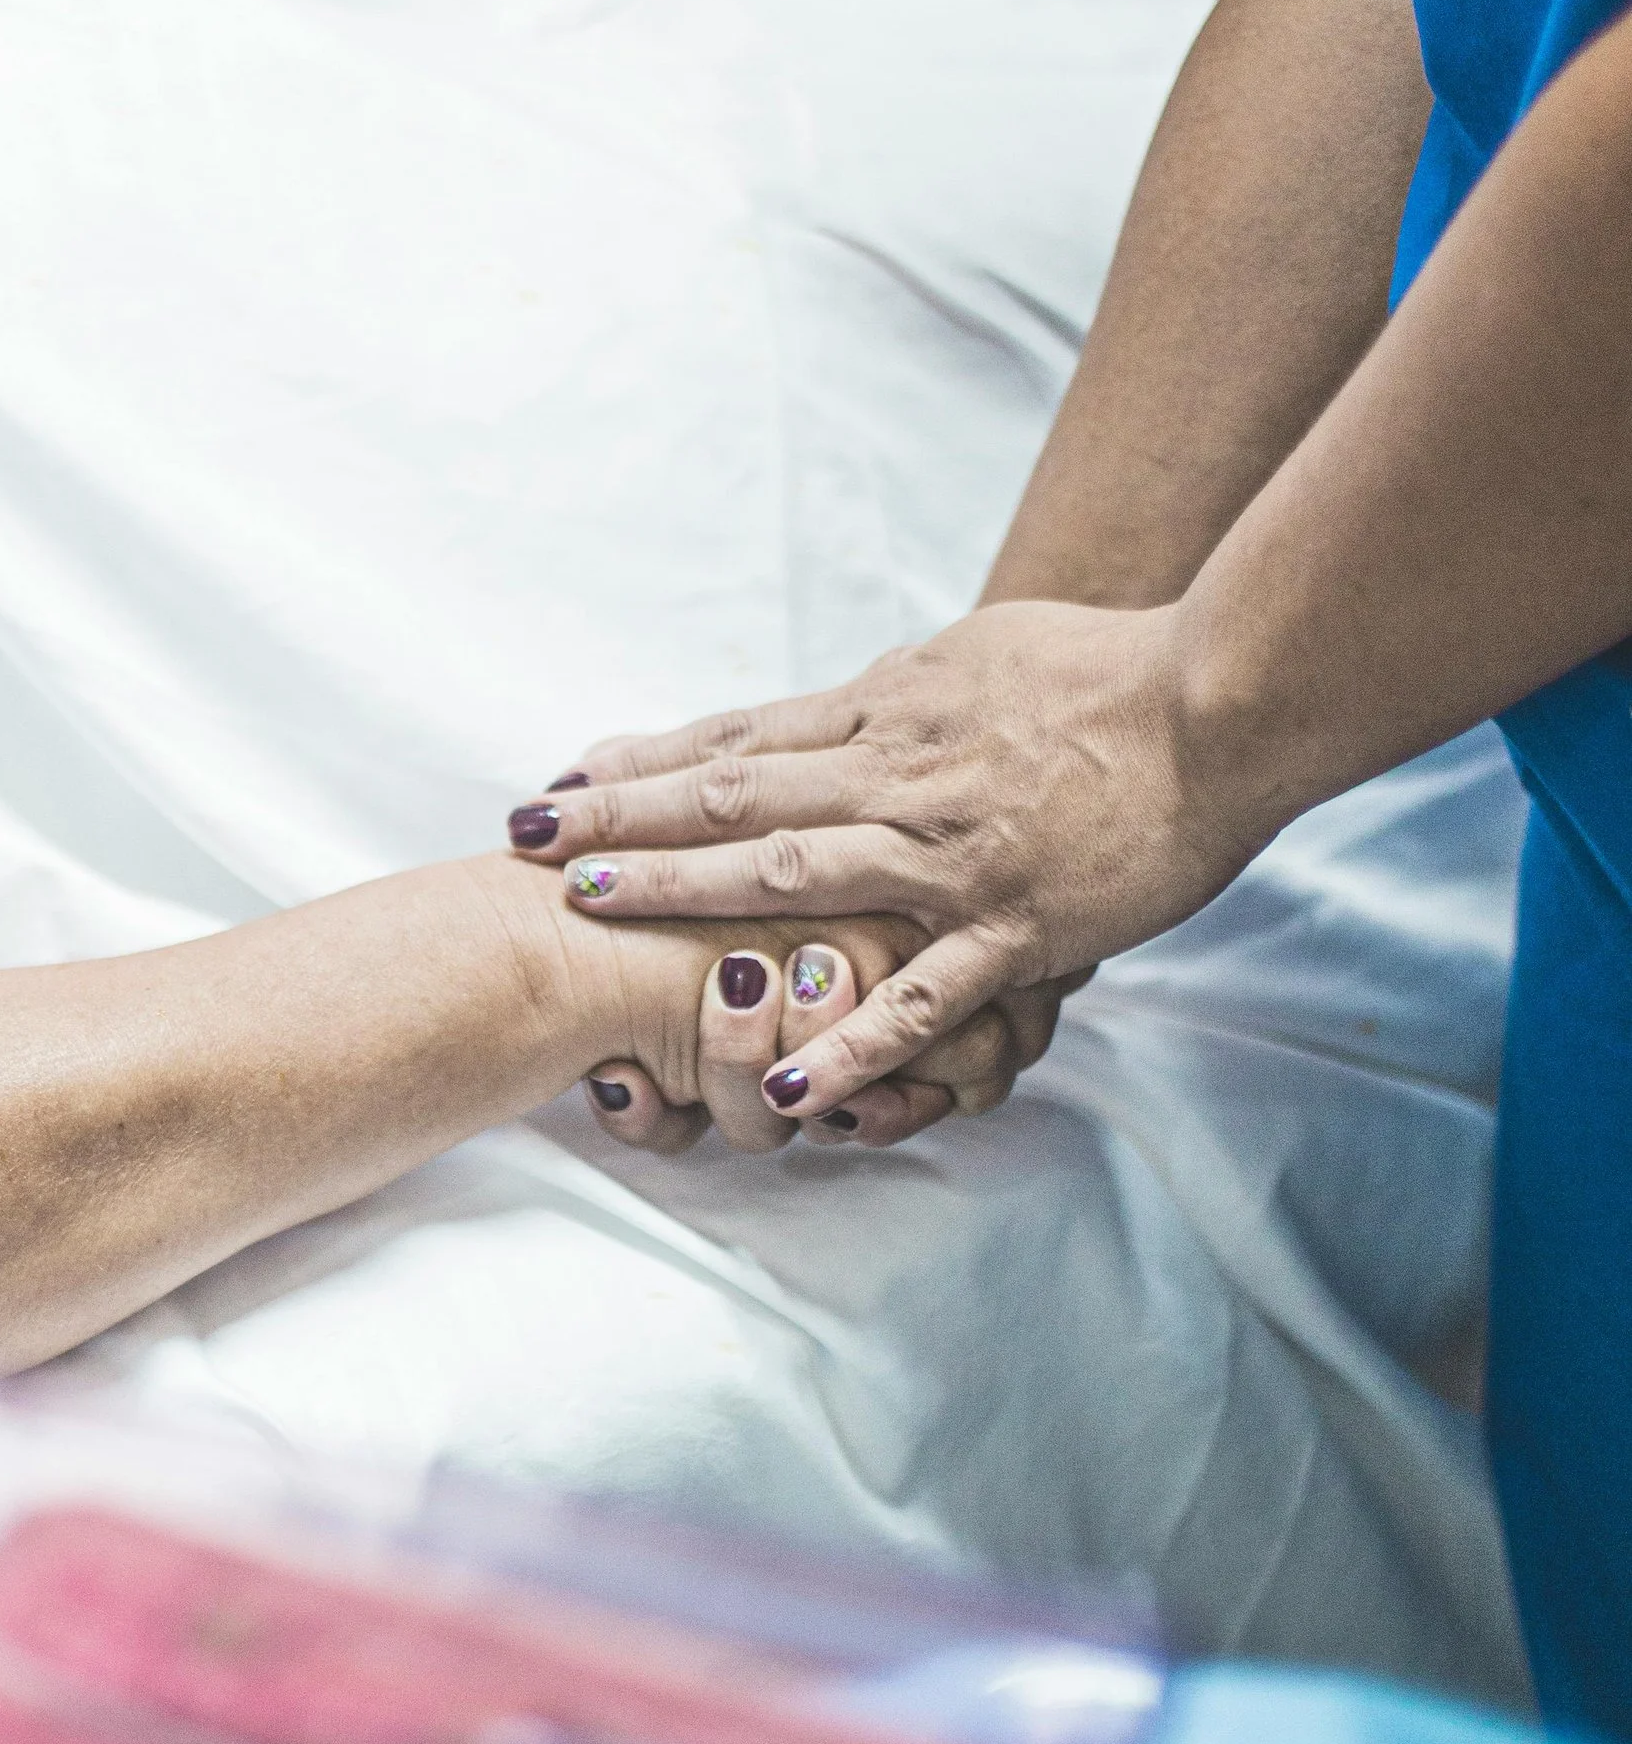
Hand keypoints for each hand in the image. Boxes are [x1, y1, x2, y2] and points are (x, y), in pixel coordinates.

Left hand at [507, 600, 1264, 1119]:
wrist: (1220, 699)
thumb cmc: (1103, 670)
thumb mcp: (973, 657)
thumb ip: (892, 693)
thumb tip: (826, 702)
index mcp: (886, 712)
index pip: (737, 738)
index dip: (642, 762)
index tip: (557, 782)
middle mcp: (898, 778)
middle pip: (734, 793)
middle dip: (623, 820)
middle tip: (523, 840)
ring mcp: (951, 857)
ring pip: (796, 874)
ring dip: (689, 893)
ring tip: (594, 914)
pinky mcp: (1015, 929)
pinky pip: (918, 1000)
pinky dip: (847, 1042)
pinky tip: (781, 1086)